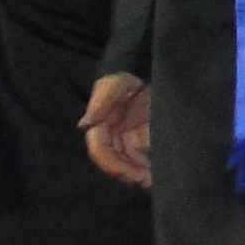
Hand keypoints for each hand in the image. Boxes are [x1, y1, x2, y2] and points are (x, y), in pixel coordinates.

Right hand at [82, 73, 151, 187]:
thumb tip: (84, 125)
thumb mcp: (115, 82)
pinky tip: (161, 174)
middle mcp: (114, 132)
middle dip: (128, 174)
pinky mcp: (146, 134)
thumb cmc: (127, 72)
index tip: (129, 175)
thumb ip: (101, 102)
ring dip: (139, 174)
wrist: (149, 62)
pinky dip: (150, 166)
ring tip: (154, 182)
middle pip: (116, 160)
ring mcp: (130, 135)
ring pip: (130, 162)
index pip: (101, 150)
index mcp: (101, 122)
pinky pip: (144, 156)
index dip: (112, 165)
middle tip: (145, 182)